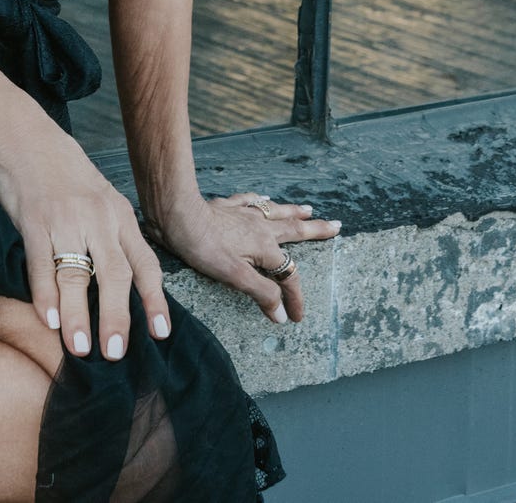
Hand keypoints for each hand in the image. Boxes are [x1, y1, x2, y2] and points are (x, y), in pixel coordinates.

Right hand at [0, 114, 171, 361]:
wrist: (26, 137)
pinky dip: (45, 295)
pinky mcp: (34, 221)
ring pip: (76, 275)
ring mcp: (66, 219)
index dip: (155, 299)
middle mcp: (98, 218)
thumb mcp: (101, 199)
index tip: (161, 334)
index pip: (145, 263)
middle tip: (116, 353)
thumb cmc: (66, 174)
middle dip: (118, 317)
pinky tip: (49, 320)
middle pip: (115, 274)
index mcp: (119, 215)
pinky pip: (42, 264)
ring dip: (79, 316)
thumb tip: (125, 285)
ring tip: (80, 349)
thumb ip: (113, 237)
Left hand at [146, 190, 341, 323]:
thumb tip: (282, 314)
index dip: (295, 298)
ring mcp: (243, 213)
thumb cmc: (204, 247)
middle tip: (337, 226)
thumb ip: (261, 293)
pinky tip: (263, 198)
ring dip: (294, 213)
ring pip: (276, 212)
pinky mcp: (226, 206)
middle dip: (316, 231)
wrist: (178, 215)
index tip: (297, 318)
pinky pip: (250, 201)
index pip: (288, 275)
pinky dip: (261, 201)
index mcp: (264, 246)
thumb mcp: (234, 277)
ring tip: (309, 210)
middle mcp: (260, 227)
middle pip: (294, 230)